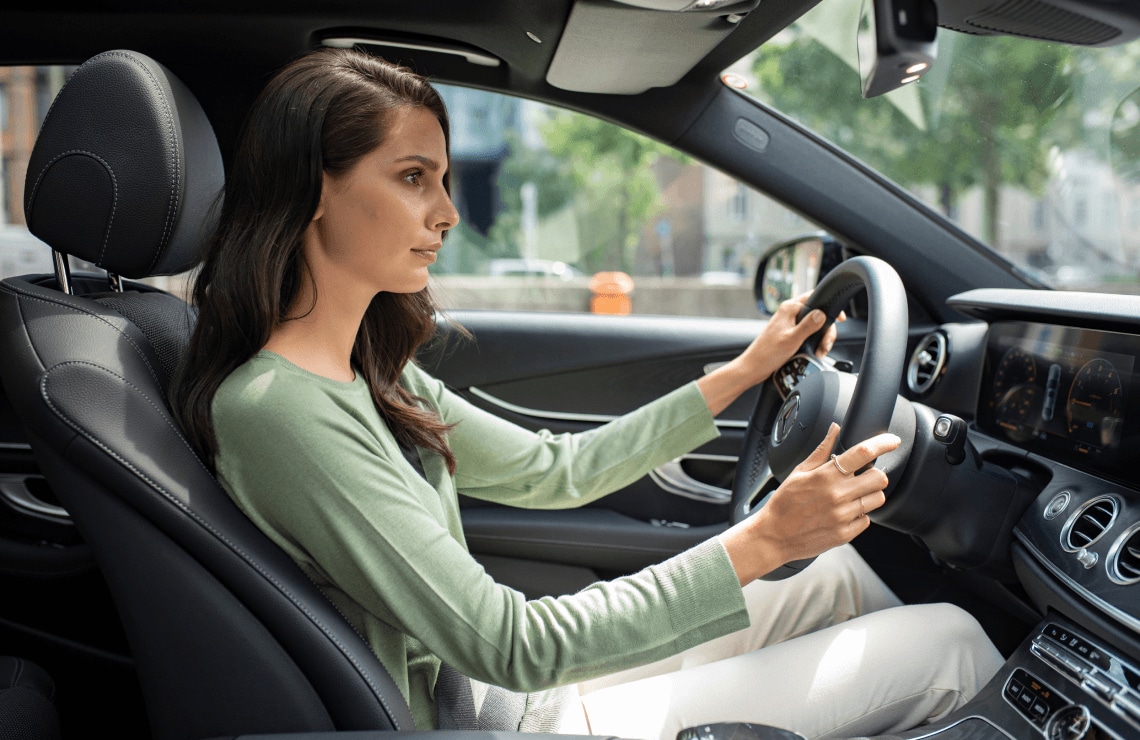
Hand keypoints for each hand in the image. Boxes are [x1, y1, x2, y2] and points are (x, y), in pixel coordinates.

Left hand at [695, 292, 839, 415]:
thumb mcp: (792, 339)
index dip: (829, 308)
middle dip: (826, 331)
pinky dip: (813, 342)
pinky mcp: (789, 333)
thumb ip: (808, 325)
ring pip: (814, 325)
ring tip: (819, 351)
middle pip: (818, 314)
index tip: (840, 319)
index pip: (816, 298)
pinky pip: (808, 334)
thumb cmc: (767, 353)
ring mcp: (789, 323)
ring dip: (820, 339)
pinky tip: (814, 352)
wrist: (754, 367)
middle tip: (825, 345)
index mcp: (789, 308)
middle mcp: (789, 312)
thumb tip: (822, 314)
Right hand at [719, 423, 899, 583]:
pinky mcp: (845, 534)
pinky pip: (867, 520)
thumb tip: (835, 429)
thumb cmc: (784, 503)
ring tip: (851, 497)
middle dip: (875, 475)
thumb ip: (822, 450)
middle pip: (880, 478)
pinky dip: (859, 515)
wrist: (774, 536)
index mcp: (826, 475)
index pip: (863, 453)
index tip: (893, 441)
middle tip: (863, 477)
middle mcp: (837, 495)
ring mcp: (843, 516)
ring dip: (869, 495)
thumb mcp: (799, 472)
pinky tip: (843, 513)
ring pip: (878, 499)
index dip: (883, 443)